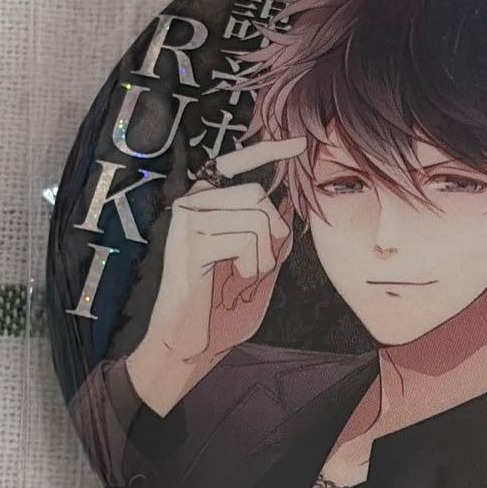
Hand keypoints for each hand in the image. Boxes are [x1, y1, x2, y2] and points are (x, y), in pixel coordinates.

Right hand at [126, 138, 305, 415]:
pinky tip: (233, 278)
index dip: (268, 150)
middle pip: (256, 194)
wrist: (189, 343)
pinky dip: (251, 264)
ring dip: (263, 255)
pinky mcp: (189, 242)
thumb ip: (269, 236)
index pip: (236, 163)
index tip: (300, 144)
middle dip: (272, 232)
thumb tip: (288, 203)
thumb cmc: (220, 309)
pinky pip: (244, 239)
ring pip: (255, 217)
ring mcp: (187, 222)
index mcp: (205, 205)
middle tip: (258, 262)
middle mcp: (191, 205)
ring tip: (243, 274)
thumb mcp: (257, 266)